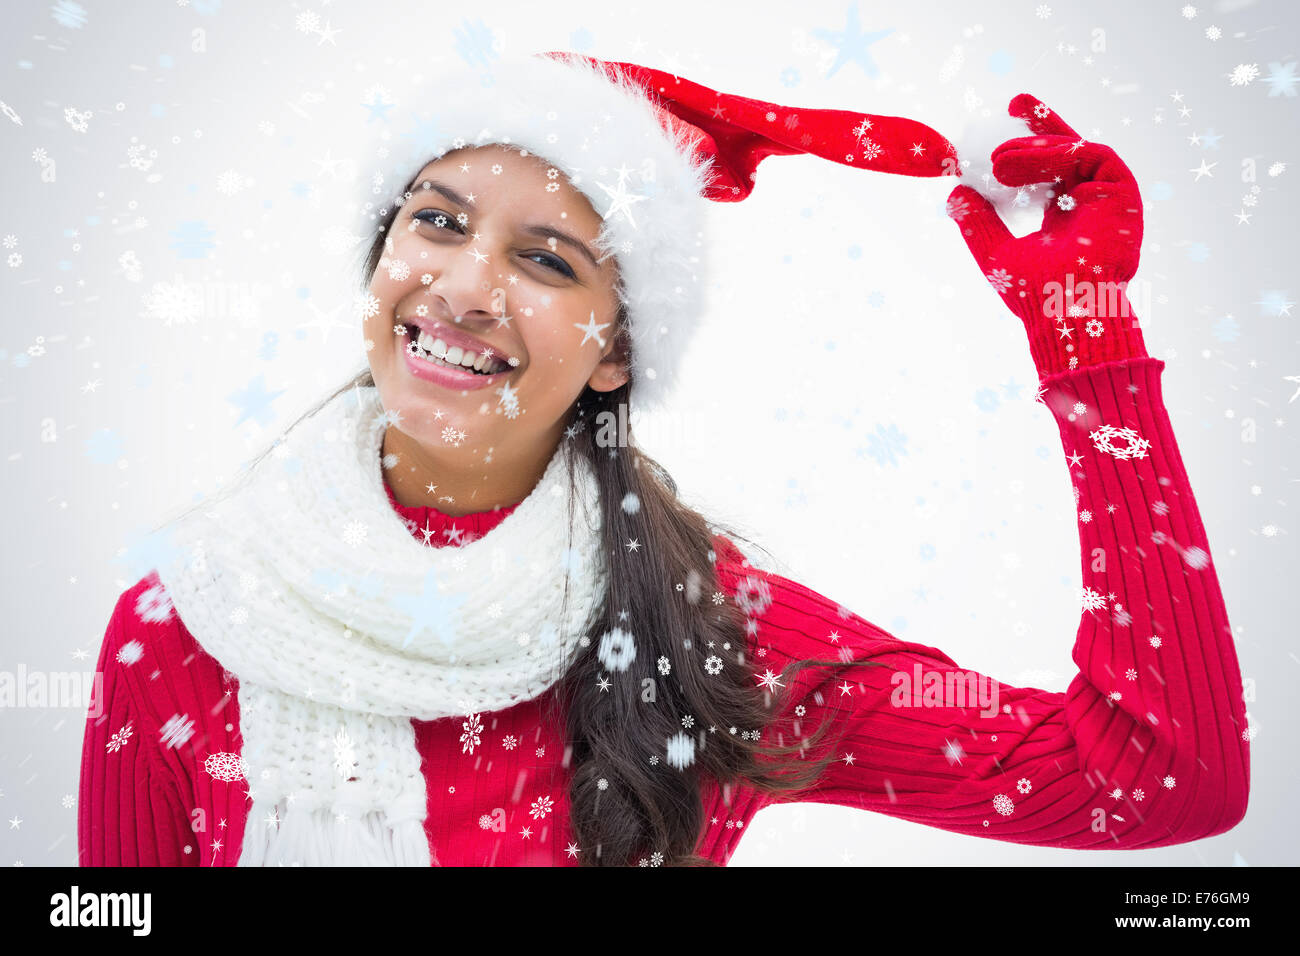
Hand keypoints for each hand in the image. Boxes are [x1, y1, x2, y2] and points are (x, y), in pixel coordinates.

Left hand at [946, 94, 1148, 377]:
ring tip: (999, 161)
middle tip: (1014, 105)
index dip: (1031, 139)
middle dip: (1042, 123)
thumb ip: (977, 221)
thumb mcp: (994, 251)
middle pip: (1068, 150)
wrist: (1063, 311)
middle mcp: (1088, 204)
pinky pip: (1092, 156)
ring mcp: (1107, 198)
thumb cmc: (1033, 293)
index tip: (1009, 113)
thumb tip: (955, 192)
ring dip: (1036, 147)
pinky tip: (1024, 163)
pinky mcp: (1124, 192)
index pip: (1047, 169)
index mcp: (1063, 217)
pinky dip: (1058, 153)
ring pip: (1075, 152)